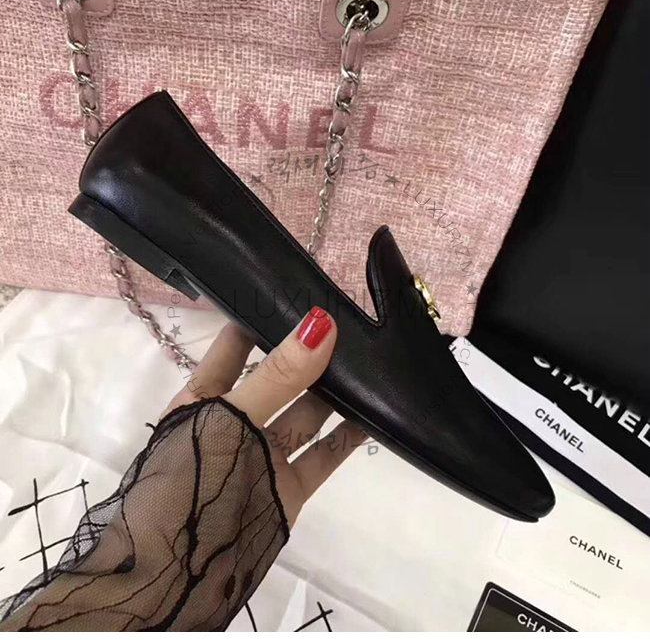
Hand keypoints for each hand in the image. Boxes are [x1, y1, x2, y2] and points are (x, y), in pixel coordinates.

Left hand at [165, 307, 365, 526]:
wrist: (179, 574)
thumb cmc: (191, 476)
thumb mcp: (228, 416)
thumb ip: (275, 376)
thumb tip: (320, 323)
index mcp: (203, 400)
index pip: (233, 348)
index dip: (260, 320)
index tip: (297, 293)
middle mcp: (235, 423)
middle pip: (277, 380)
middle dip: (307, 354)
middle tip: (349, 322)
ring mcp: (263, 456)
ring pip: (305, 415)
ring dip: (333, 392)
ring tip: (368, 359)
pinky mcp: (287, 488)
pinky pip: (323, 455)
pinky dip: (348, 437)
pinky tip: (375, 414)